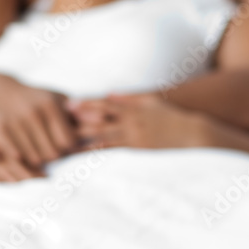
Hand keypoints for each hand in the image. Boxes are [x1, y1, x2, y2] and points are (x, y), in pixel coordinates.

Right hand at [0, 73, 76, 167]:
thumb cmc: (36, 99)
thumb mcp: (58, 99)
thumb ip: (80, 112)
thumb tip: (103, 119)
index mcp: (50, 105)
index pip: (68, 142)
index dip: (68, 147)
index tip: (63, 143)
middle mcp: (33, 112)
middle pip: (52, 153)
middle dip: (53, 155)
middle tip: (48, 148)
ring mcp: (14, 121)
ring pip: (34, 158)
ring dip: (37, 157)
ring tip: (35, 147)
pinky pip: (17, 156)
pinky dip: (21, 156)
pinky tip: (21, 147)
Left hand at [70, 93, 206, 148]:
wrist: (192, 132)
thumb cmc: (172, 116)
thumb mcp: (151, 101)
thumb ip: (129, 97)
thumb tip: (108, 94)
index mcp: (132, 108)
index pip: (103, 104)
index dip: (85, 104)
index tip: (66, 104)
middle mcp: (130, 121)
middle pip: (98, 120)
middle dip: (77, 122)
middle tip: (55, 123)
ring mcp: (134, 136)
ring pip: (103, 136)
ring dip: (83, 139)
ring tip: (64, 143)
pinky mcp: (138, 149)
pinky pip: (115, 150)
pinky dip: (99, 151)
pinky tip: (85, 155)